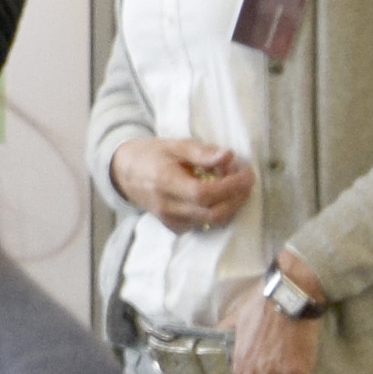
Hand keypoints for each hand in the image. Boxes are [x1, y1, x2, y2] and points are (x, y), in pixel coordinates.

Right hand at [108, 135, 254, 231]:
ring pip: (211, 222)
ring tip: (235, 186)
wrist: (126, 173)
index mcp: (164, 181)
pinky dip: (219, 212)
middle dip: (237, 199)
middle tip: (247, 181)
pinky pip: (204, 225)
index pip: (203, 193)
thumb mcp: (176, 145)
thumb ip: (202, 152)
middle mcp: (166, 206)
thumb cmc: (153, 155)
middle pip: (212, 213)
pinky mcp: (174, 228)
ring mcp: (170, 220)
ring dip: (231, 205)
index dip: (230, 186)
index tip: (247, 174)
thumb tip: (229, 157)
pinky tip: (221, 196)